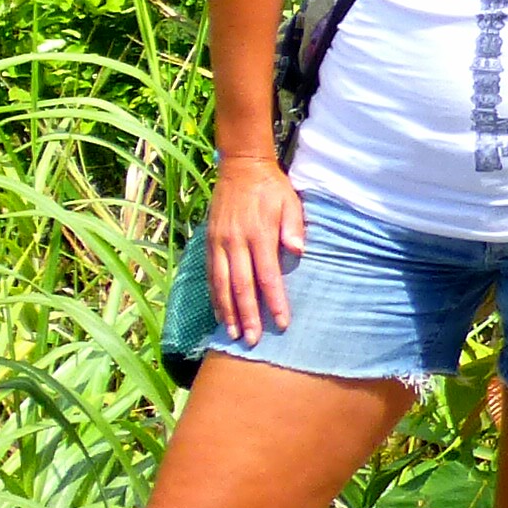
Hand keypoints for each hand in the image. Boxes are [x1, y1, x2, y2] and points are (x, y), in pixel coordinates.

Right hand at [208, 156, 308, 342]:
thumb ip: (293, 227)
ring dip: (227, 310)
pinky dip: (214, 295)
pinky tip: (218, 312)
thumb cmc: (271, 188)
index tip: (282, 323)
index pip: (268, 276)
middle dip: (248, 315)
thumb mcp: (290, 202)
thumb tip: (298, 250)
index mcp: (259, 234)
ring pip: (221, 283)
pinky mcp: (209, 240)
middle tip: (252, 340)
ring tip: (231, 333)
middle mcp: (236, 240)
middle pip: (242, 285)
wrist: (241, 166)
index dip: (275, 301)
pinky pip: (210, 273)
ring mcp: (219, 241)